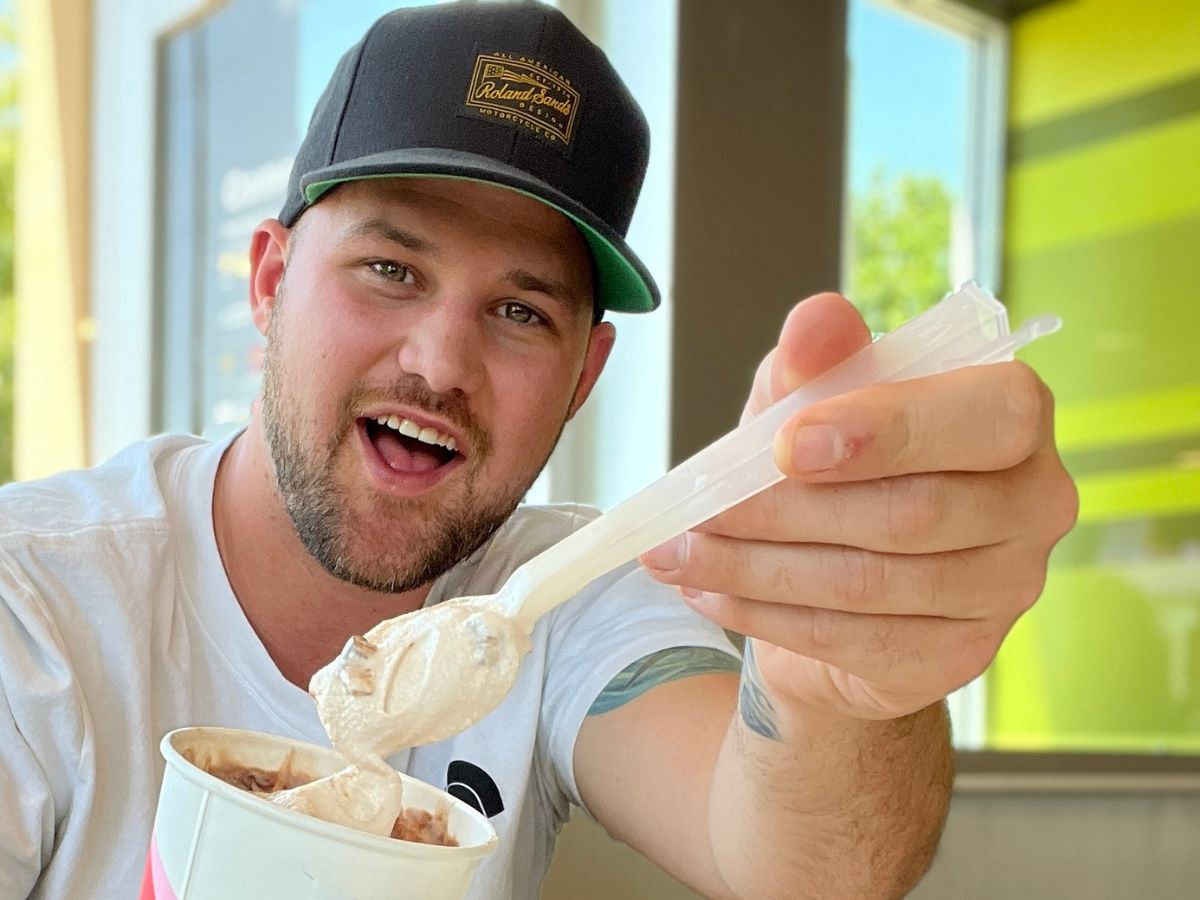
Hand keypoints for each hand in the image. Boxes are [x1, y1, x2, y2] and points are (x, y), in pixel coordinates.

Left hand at [640, 292, 1078, 721]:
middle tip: (695, 511)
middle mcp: (1034, 504)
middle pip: (913, 513)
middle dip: (783, 511)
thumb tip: (814, 322)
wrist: (850, 580)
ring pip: (870, 583)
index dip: (886, 430)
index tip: (786, 445)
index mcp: (1013, 418)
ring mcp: (1004, 589)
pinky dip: (764, 614)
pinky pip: (851, 638)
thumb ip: (819, 360)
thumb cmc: (841, 468)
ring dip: (755, 568)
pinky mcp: (959, 655)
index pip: (986, 416)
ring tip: (676, 553)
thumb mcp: (815, 403)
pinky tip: (707, 591)